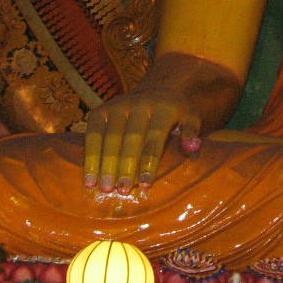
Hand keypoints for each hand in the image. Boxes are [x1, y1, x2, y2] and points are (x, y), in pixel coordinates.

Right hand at [82, 53, 241, 188]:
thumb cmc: (174, 115)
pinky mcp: (100, 111)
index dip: (149, 161)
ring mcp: (117, 106)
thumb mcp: (190, 118)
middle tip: (122, 190)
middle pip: (129, 138)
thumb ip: (192, 131)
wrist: (154, 93)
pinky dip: (90, 157)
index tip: (145, 185)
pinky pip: (92, 135)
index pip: (155, 136)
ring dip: (105, 164)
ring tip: (104, 188)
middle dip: (125, 165)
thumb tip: (192, 146)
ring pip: (108, 137)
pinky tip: (89, 179)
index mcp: (163, 107)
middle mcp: (138, 104)